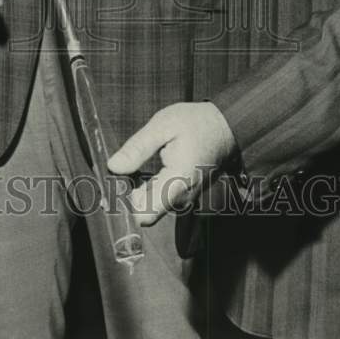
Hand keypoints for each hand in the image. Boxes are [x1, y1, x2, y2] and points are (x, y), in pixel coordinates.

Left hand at [108, 102, 235, 225]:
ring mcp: (183, 198)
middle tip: (120, 168)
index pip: (144, 216)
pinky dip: (147, 188)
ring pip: (150, 206)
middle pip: (143, 211)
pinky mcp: (183, 195)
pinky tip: (142, 170)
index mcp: (177, 182)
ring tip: (132, 165)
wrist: (226, 127)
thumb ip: (138, 148)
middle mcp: (182, 197)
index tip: (114, 182)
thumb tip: (113, 166)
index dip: (123, 202)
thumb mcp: (163, 125)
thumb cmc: (196, 123)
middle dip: (127, 193)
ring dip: (136, 190)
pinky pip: (158, 199)